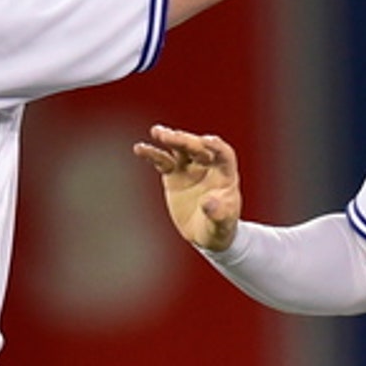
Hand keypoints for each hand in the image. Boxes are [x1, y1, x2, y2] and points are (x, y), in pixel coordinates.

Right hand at [133, 125, 241, 251]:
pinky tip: (140, 148)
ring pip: (180, 149)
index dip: (216, 146)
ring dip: (170, 138)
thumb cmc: (220, 227)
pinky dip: (152, 154)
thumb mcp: (222, 224)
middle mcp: (208, 166)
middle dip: (185, 141)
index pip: (224, 154)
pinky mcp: (174, 174)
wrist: (206, 233)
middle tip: (170, 136)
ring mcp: (190, 168)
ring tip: (157, 132)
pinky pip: (162, 161)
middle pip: (198, 147)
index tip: (207, 141)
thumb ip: (217, 213)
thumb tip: (208, 203)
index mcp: (226, 174)